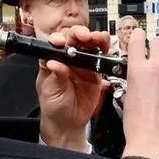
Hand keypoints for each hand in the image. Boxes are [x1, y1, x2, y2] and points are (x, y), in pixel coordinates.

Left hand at [37, 26, 109, 151]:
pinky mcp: (96, 73)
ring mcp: (83, 65)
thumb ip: (56, 76)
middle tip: (85, 36)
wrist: (68, 124)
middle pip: (74, 40)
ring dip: (95, 39)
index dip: (59, 39)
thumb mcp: (50, 91)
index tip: (61, 42)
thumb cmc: (53, 106)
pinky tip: (107, 48)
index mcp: (53, 60)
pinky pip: (101, 60)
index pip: (56, 43)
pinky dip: (105, 52)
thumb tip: (55, 63)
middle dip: (80, 34)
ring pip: (89, 46)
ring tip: (99, 38)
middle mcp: (68, 59)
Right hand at [120, 29, 158, 158]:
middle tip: (158, 54)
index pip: (138, 39)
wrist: (152, 144)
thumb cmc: (138, 127)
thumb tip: (140, 74)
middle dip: (158, 46)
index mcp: (137, 71)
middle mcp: (157, 69)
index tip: (142, 38)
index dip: (140, 36)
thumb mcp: (128, 98)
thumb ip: (136, 81)